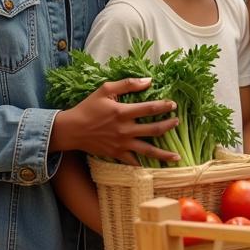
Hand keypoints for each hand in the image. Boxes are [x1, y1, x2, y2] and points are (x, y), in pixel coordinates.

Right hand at [51, 77, 181, 165]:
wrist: (72, 129)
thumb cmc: (88, 107)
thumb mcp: (105, 89)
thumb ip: (128, 84)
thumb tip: (149, 80)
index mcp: (123, 112)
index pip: (150, 108)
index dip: (164, 106)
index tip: (174, 105)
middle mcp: (125, 129)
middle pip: (154, 130)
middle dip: (169, 126)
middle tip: (177, 122)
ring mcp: (122, 144)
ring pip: (148, 150)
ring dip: (164, 154)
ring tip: (177, 156)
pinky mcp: (116, 154)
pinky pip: (133, 162)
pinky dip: (144, 166)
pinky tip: (155, 169)